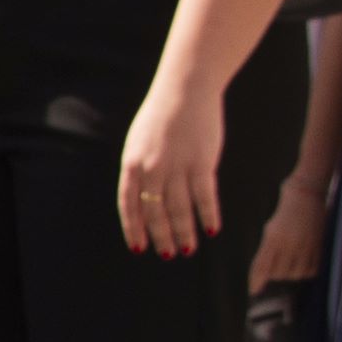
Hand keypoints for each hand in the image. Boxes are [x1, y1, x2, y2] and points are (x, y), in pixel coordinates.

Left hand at [115, 77, 229, 258]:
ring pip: (180, 210)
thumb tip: (143, 201)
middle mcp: (152, 168)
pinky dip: (208, 215)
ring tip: (188, 249)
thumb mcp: (138, 141)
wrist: (185, 87)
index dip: (134, 229)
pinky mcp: (202, 162)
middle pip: (155, 212)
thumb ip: (139, 170)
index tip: (139, 249)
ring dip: (184, 233)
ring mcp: (177, 166)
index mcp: (132, 163)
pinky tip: (212, 229)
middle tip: (168, 255)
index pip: (129, 205)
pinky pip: (205, 197)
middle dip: (161, 237)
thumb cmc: (161, 115)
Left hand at [248, 168, 332, 292]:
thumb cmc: (285, 210)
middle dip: (274, 278)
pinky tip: (302, 266)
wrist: (308, 193)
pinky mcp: (318, 245)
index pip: (262, 266)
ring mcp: (305, 245)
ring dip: (291, 275)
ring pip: (296, 273)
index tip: (252, 292)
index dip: (256, 281)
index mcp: (274, 237)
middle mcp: (289, 243)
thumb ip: (267, 250)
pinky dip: (306, 271)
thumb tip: (262, 273)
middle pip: (279, 273)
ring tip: (289, 269)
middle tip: (273, 277)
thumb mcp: (271, 228)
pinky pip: (312, 268)